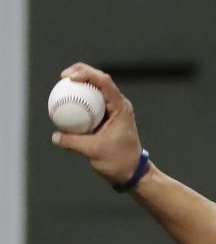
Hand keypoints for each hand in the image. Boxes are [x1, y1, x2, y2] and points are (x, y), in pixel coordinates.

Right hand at [50, 63, 143, 185]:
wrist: (132, 171)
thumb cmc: (119, 161)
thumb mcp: (94, 151)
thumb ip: (73, 142)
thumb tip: (55, 136)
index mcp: (121, 108)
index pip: (104, 83)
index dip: (87, 74)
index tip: (69, 78)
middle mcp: (119, 105)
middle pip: (100, 80)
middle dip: (82, 72)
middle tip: (63, 76)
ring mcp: (114, 110)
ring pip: (96, 90)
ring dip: (81, 84)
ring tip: (63, 84)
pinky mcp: (107, 117)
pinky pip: (92, 103)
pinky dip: (80, 99)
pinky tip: (66, 101)